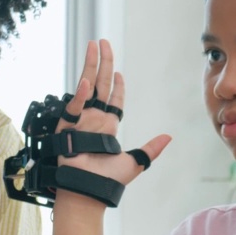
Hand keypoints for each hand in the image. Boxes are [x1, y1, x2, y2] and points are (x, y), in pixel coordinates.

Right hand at [57, 39, 170, 189]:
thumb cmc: (107, 180)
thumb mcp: (136, 161)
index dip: (117, 84)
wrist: (90, 192)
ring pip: (86, 86)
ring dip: (90, 66)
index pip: (113, 98)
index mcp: (108, 126)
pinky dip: (79, 95)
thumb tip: (168, 137)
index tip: (120, 70)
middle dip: (103, 62)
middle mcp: (93, 119)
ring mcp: (80, 121)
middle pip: (99, 84)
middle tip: (103, 42)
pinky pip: (73, 107)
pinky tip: (87, 81)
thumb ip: (151, 149)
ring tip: (93, 46)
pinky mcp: (67, 127)